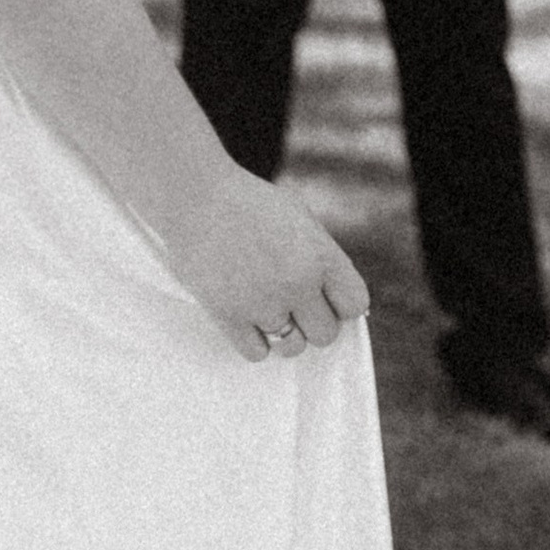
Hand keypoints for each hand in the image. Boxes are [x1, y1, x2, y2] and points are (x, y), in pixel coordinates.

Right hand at [164, 164, 370, 365]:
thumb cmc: (248, 204)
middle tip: (291, 304)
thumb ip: (323, 259)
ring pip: (292, 347)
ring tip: (265, 308)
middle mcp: (297, 282)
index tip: (323, 297)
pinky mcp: (229, 315)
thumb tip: (342, 305)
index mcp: (320, 255)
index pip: (354, 305)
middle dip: (311, 321)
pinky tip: (245, 316)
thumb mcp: (300, 219)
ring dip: (283, 333)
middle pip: (325, 334)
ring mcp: (262, 301)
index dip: (340, 304)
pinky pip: (257, 353)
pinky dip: (253, 340)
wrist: (195, 196)